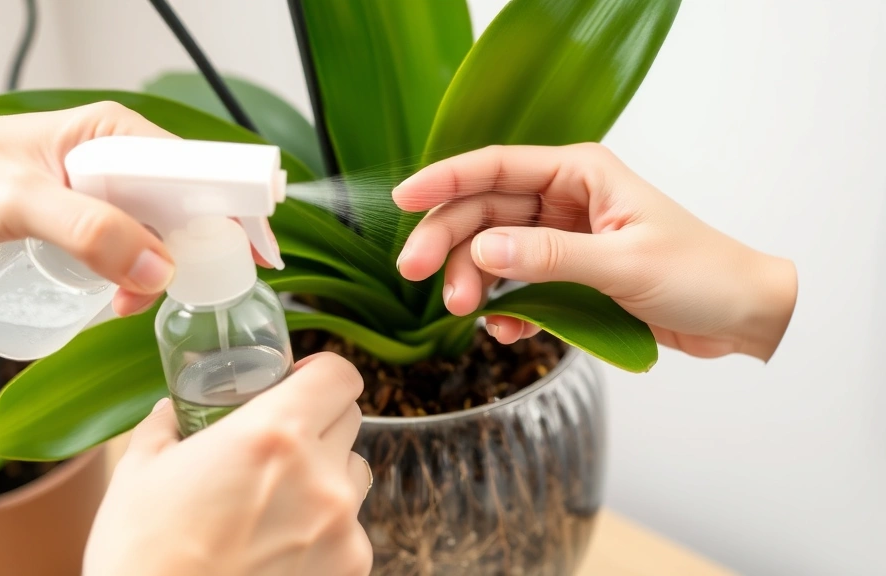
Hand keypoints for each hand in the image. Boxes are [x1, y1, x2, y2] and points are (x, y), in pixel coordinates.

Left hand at [0, 106, 272, 315]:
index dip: (235, 211)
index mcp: (117, 134)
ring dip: (159, 275)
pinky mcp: (87, 220)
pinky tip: (117, 301)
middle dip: (194, 254)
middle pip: (188, 208)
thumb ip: (88, 232)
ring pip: (161, 236)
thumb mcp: (16, 201)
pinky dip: (136, 280)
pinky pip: (132, 252)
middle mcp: (119, 159)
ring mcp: (104, 192)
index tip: (259, 255)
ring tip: (126, 306)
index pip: (198, 170)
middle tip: (190, 294)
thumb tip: (160, 269)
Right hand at [83, 352, 373, 575]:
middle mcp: (319, 476)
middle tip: (277, 443)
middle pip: (349, 419)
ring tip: (276, 500)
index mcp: (274, 434)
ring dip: (326, 474)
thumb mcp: (139, 472)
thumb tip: (175, 410)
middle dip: (317, 421)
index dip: (320, 373)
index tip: (298, 381)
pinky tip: (278, 545)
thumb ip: (168, 425)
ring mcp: (341, 527)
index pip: (339, 375)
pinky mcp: (350, 568)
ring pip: (353, 475)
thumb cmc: (143, 556)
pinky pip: (350, 529)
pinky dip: (325, 529)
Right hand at [394, 144, 796, 360]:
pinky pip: (519, 288)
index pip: (495, 168)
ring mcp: (563, 240)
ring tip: (464, 312)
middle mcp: (565, 200)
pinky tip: (506, 330)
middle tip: (418, 275)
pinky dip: (506, 309)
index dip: (444, 181)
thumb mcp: (622, 263)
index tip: (403, 201)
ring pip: (494, 253)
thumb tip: (484, 250)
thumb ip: (549, 256)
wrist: (741, 316)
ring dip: (473, 281)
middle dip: (450, 243)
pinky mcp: (568, 277)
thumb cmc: (700, 274)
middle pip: (484, 212)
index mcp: (579, 174)